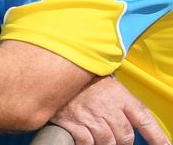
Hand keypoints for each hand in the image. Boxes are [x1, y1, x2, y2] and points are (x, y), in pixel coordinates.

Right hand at [50, 76, 169, 144]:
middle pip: (125, 137)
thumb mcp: (104, 82)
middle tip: (113, 133)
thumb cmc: (79, 78)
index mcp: (119, 95)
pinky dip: (87, 142)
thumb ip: (120, 99)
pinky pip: (88, 143)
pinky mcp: (74, 125)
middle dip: (121, 139)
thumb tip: (133, 118)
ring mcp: (91, 117)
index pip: (145, 119)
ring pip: (108, 142)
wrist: (50, 72)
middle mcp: (108, 107)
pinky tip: (84, 134)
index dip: (158, 137)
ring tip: (96, 131)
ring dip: (104, 141)